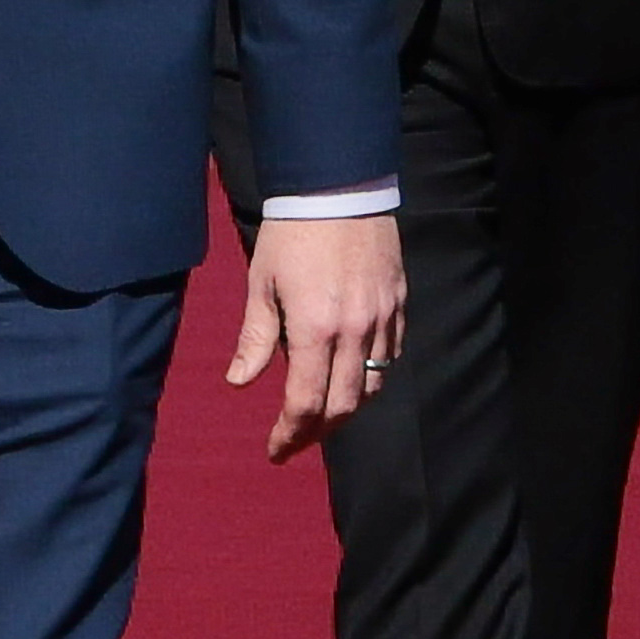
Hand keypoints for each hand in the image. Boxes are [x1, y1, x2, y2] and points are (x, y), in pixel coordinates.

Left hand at [229, 205, 403, 458]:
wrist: (341, 187)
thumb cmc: (291, 234)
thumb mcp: (262, 284)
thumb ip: (255, 338)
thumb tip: (239, 383)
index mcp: (315, 328)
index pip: (305, 403)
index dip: (289, 436)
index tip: (274, 450)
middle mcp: (354, 331)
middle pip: (343, 406)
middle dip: (316, 432)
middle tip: (294, 440)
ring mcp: (382, 318)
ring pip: (372, 386)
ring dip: (345, 408)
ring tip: (320, 413)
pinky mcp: (399, 304)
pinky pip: (390, 355)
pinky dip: (371, 375)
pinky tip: (350, 375)